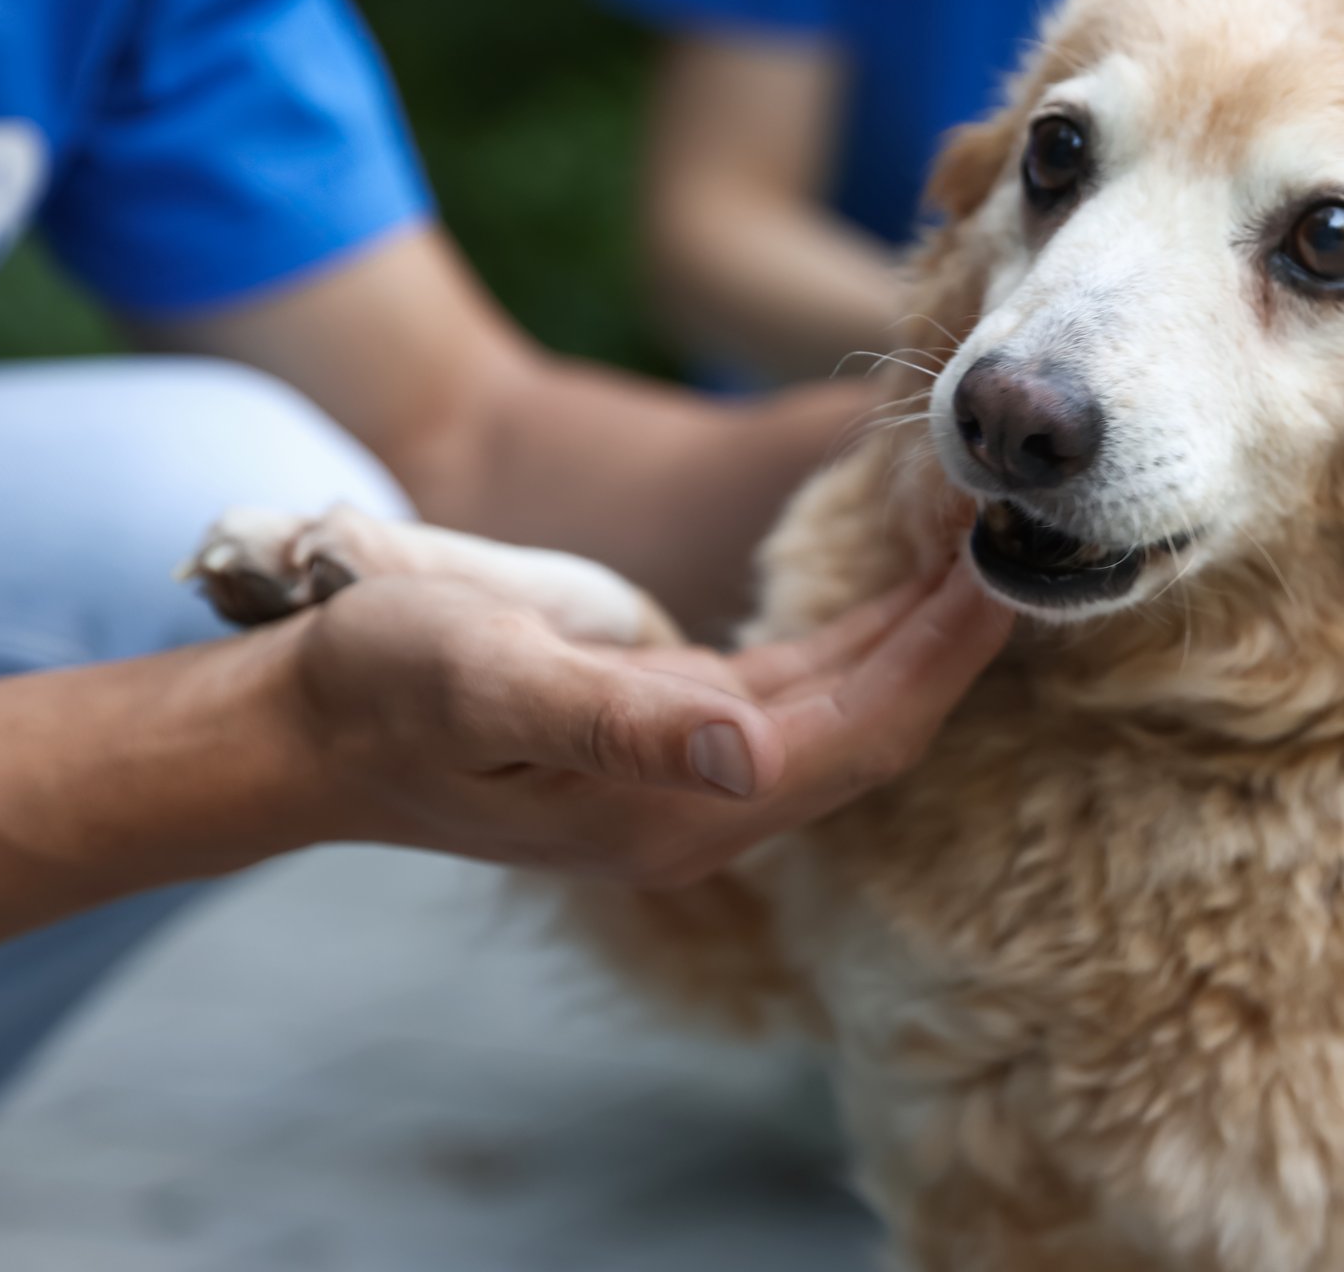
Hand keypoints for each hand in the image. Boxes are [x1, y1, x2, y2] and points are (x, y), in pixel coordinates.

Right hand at [280, 563, 1012, 881]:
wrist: (310, 721)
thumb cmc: (385, 688)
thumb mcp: (488, 682)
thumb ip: (618, 724)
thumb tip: (748, 760)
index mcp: (675, 804)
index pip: (857, 733)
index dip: (941, 658)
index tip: (1010, 573)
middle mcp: (704, 802)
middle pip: (876, 725)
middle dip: (956, 641)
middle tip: (1033, 539)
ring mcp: (692, 770)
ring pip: (848, 705)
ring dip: (919, 633)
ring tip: (987, 547)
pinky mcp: (673, 726)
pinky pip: (803, 686)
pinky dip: (861, 633)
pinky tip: (896, 586)